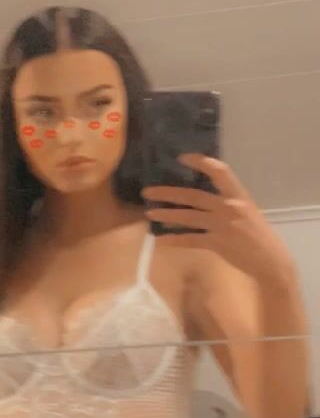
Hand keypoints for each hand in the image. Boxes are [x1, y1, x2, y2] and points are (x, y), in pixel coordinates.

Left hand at [142, 155, 293, 284]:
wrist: (270, 259)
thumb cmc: (258, 234)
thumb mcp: (247, 210)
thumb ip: (227, 201)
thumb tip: (203, 197)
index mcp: (239, 195)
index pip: (219, 171)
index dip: (200, 162)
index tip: (182, 158)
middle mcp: (229, 207)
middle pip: (193, 196)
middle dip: (168, 193)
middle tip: (147, 191)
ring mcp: (222, 225)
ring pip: (188, 217)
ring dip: (166, 214)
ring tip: (149, 213)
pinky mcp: (217, 244)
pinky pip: (191, 240)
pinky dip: (175, 240)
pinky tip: (161, 240)